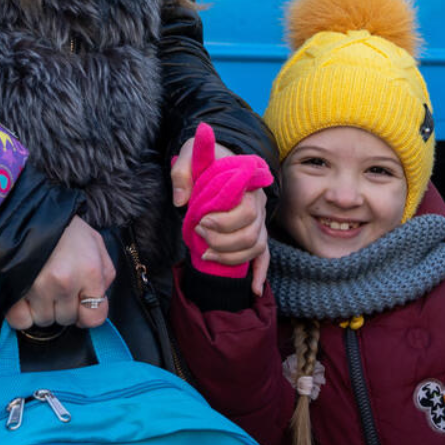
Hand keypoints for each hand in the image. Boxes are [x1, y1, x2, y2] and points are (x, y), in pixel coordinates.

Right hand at [5, 216, 114, 329]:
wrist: (30, 212)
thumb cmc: (66, 229)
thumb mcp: (96, 245)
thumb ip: (104, 275)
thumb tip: (98, 301)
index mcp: (90, 272)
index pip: (94, 317)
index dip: (87, 313)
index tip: (80, 305)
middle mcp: (66, 283)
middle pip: (67, 319)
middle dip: (63, 307)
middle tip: (57, 288)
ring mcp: (38, 288)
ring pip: (44, 320)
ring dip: (42, 309)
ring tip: (40, 288)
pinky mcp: (14, 290)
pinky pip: (19, 320)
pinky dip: (21, 313)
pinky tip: (24, 297)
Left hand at [179, 123, 273, 292]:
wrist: (219, 162)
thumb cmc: (206, 160)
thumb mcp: (190, 155)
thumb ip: (183, 172)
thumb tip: (181, 200)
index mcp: (249, 186)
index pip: (248, 211)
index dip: (225, 222)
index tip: (200, 221)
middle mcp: (260, 205)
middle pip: (251, 234)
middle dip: (222, 240)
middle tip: (198, 234)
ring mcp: (260, 222)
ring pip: (256, 248)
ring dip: (231, 257)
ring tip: (205, 253)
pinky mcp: (255, 234)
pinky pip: (264, 257)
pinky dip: (260, 274)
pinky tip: (252, 289)